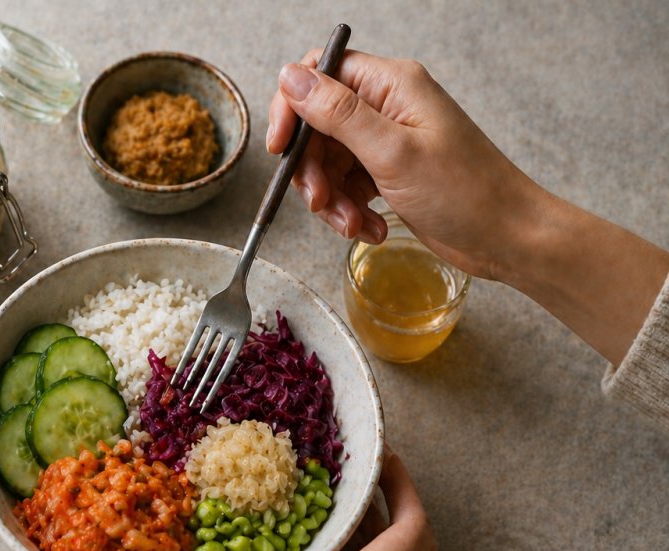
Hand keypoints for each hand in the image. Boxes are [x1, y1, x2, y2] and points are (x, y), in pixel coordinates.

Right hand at [267, 49, 544, 283]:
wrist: (507, 238)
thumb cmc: (465, 192)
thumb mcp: (391, 152)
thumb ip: (337, 113)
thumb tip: (290, 76)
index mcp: (392, 85)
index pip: (321, 73)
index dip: (293, 108)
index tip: (281, 148)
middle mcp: (387, 107)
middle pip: (318, 125)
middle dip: (312, 169)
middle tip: (320, 202)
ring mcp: (388, 141)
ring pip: (329, 162)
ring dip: (331, 198)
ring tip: (353, 224)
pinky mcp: (389, 173)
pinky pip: (347, 186)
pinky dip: (349, 211)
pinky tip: (371, 228)